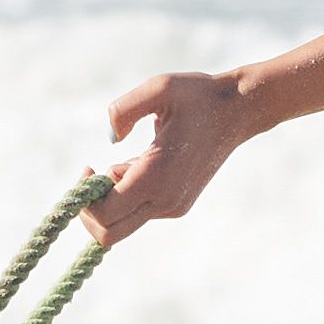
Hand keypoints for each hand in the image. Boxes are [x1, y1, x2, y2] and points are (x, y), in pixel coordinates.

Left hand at [92, 67, 254, 234]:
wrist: (238, 110)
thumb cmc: (198, 95)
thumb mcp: (160, 87)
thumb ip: (124, 109)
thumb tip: (111, 138)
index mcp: (157, 176)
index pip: (105, 214)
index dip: (84, 197)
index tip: (88, 168)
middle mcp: (165, 200)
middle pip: (108, 235)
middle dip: (90, 211)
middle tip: (92, 176)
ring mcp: (173, 207)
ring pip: (122, 226)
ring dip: (110, 200)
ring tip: (125, 162)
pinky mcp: (177, 205)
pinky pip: (138, 213)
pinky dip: (126, 196)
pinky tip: (138, 165)